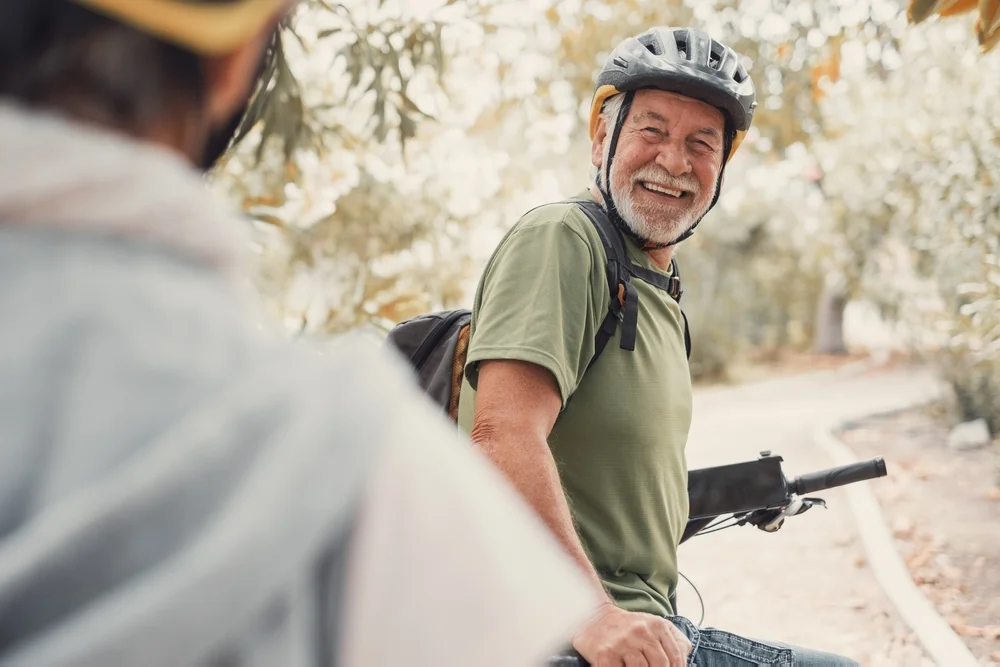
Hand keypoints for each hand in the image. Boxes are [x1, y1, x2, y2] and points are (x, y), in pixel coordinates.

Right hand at [572, 602, 692, 666]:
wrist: (593, 617)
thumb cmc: (629, 627)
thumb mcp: (654, 626)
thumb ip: (675, 640)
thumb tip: (685, 660)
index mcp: (656, 625)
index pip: (675, 657)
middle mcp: (640, 632)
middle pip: (660, 665)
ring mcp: (622, 643)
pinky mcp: (605, 654)